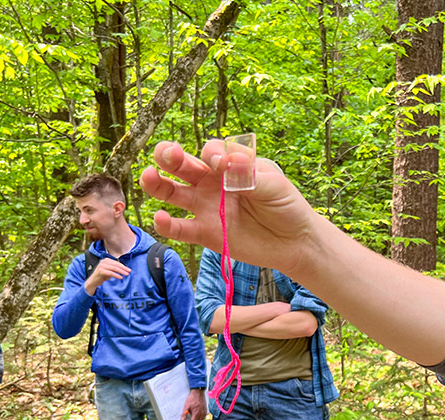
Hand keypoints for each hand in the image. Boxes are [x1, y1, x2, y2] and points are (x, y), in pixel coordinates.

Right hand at [85, 257, 130, 294]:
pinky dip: (116, 275)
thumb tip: (125, 269)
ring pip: (114, 268)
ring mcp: (101, 266)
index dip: (123, 266)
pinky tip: (121, 277)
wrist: (93, 281)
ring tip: (126, 274)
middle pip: (116, 265)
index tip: (129, 270)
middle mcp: (103, 261)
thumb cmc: (102, 276)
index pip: (117, 263)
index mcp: (106, 260)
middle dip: (124, 268)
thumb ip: (115, 269)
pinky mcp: (100, 271)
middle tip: (129, 272)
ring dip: (121, 271)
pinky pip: (111, 273)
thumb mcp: (110, 270)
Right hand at [139, 141, 319, 276]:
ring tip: (148, 176)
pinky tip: (160, 219)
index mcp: (230, 166)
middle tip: (167, 154)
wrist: (295, 242)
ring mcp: (206, 207)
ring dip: (157, 184)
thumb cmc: (287, 207)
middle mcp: (212, 183)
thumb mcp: (274, 185)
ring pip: (173, 193)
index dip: (212, 155)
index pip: (211, 152)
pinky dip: (168, 225)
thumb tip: (226, 162)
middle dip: (170, 156)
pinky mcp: (205, 233)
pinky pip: (181, 229)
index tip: (221, 165)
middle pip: (182, 165)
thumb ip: (249, 174)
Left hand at [181, 388, 206, 419]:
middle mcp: (201, 414)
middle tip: (189, 418)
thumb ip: (184, 414)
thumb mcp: (186, 406)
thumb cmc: (192, 399)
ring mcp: (204, 412)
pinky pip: (203, 417)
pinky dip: (200, 418)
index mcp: (196, 413)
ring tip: (192, 416)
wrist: (198, 393)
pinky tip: (197, 415)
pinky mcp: (206, 411)